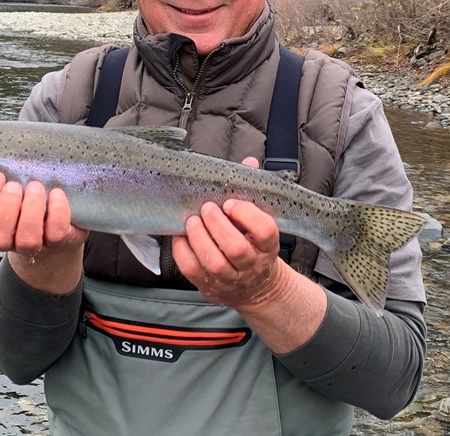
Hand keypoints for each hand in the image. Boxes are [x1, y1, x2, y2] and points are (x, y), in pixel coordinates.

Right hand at [0, 173, 87, 291]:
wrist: (60, 220)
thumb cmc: (25, 195)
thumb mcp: (5, 184)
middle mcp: (8, 239)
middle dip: (6, 207)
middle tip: (15, 185)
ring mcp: (32, 245)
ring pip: (27, 239)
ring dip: (31, 209)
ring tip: (36, 187)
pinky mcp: (58, 242)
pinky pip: (56, 232)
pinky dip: (57, 210)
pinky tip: (56, 193)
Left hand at [172, 157, 283, 308]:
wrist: (257, 288)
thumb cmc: (254, 244)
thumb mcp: (260, 221)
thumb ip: (251, 192)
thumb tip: (248, 162)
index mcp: (268, 246)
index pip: (264, 231)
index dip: (246, 214)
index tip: (231, 202)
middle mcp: (252, 265)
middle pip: (236, 248)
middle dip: (217, 225)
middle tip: (207, 208)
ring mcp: (231, 279)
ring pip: (214, 263)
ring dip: (199, 239)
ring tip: (192, 221)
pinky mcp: (211, 286)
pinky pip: (193, 271)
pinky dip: (183, 252)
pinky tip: (181, 237)